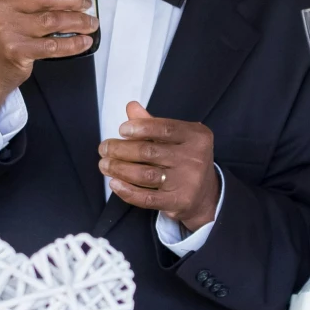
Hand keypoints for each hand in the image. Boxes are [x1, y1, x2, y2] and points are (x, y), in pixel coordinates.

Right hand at [0, 0, 97, 113]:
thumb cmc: (0, 32)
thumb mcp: (2, 6)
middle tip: (86, 2)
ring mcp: (6, 30)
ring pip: (52, 20)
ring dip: (78, 21)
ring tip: (91, 22)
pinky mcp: (16, 51)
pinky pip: (52, 45)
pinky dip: (73, 43)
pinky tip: (84, 41)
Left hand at [99, 102, 220, 231]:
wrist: (205, 196)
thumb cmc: (185, 161)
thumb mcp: (176, 139)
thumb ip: (153, 124)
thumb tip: (131, 107)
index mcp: (196, 136)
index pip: (165, 128)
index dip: (141, 128)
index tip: (121, 130)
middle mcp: (195, 158)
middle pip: (150, 152)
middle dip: (121, 149)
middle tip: (104, 149)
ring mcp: (187, 182)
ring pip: (145, 174)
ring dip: (119, 169)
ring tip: (105, 165)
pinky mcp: (179, 202)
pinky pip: (147, 197)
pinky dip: (127, 191)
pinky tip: (114, 184)